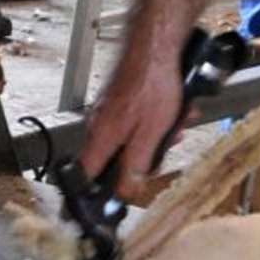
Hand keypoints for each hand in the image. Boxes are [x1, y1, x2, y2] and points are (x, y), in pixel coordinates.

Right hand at [79, 29, 186, 200]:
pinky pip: (138, 123)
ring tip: (176, 124)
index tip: (90, 215)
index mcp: (101, 137)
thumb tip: (124, 194)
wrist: (157, 43)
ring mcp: (110, 113)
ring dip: (156, 138)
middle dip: (143, 160)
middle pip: (114, 161)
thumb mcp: (152, 134)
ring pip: (131, 141)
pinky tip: (174, 112)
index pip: (83, 178)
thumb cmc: (153, 83)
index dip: (87, 199)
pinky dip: (157, 122)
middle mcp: (99, 126)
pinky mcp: (122, 102)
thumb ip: (136, 166)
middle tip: (163, 148)